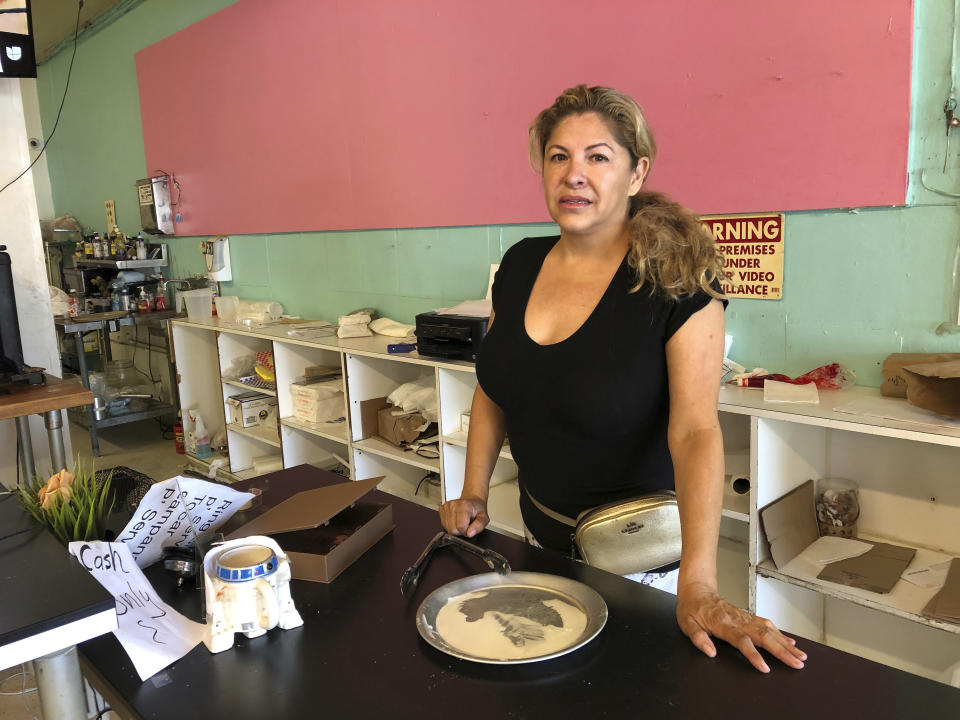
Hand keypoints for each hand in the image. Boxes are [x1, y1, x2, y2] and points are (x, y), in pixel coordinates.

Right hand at [438, 496, 488, 537]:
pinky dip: (449, 525)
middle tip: (466, 525)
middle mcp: (453, 505)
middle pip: (452, 529)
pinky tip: (455, 520)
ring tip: (461, 522)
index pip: (460, 527)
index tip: (470, 528)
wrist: (472, 500)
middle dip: (459, 531)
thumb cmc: (477, 509)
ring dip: (454, 528)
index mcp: (464, 505)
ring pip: (447, 528)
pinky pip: (443, 524)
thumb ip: (479, 526)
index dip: (466, 531)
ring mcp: (446, 506)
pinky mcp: (441, 509)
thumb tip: (469, 533)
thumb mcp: (484, 518)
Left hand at [676, 582, 805, 672]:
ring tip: (800, 655)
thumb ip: (698, 638)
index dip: (753, 655)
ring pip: (769, 630)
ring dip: (785, 643)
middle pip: (763, 636)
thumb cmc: (692, 608)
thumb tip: (710, 652)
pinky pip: (766, 624)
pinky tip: (789, 642)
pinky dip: (780, 634)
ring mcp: (744, 617)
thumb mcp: (686, 624)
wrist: (696, 590)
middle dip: (781, 651)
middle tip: (796, 663)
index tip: (765, 667)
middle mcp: (737, 620)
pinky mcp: (747, 616)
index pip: (742, 641)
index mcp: (722, 624)